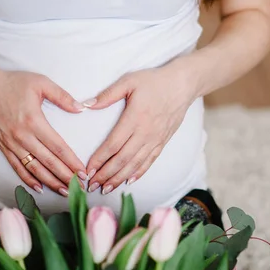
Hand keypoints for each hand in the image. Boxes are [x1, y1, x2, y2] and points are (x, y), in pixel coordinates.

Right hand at [0, 66, 87, 195]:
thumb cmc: (13, 83)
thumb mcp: (41, 83)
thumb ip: (62, 96)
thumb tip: (81, 108)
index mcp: (33, 121)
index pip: (58, 147)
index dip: (71, 161)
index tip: (83, 172)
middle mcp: (22, 137)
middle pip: (48, 162)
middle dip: (65, 176)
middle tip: (79, 187)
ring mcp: (11, 144)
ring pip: (34, 168)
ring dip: (50, 181)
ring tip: (64, 191)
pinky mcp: (3, 147)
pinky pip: (17, 167)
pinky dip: (28, 179)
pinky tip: (39, 187)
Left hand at [84, 65, 197, 193]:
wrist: (183, 85)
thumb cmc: (154, 81)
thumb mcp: (129, 81)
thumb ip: (108, 94)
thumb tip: (86, 105)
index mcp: (134, 118)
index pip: (113, 145)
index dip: (99, 160)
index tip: (88, 170)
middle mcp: (145, 133)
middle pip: (122, 159)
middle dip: (106, 175)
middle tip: (92, 186)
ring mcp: (155, 139)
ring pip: (135, 164)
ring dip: (120, 178)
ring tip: (107, 188)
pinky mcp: (163, 141)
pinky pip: (150, 161)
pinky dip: (139, 173)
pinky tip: (129, 181)